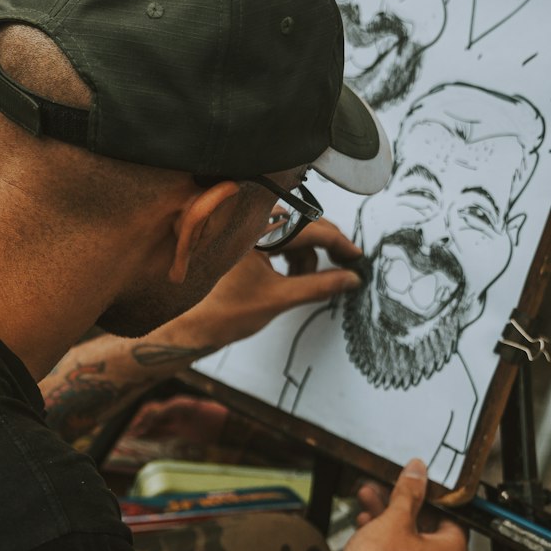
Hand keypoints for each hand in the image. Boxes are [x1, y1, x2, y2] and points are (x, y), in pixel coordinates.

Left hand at [167, 218, 363, 351]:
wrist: (195, 326)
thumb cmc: (226, 312)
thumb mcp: (280, 298)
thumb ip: (319, 286)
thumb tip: (350, 279)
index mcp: (255, 231)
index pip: (308, 228)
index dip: (337, 243)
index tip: (356, 257)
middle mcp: (248, 224)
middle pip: (301, 225)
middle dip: (322, 249)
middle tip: (343, 268)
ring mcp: (244, 231)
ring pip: (291, 233)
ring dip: (305, 256)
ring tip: (303, 282)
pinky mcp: (242, 241)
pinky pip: (277, 239)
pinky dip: (290, 256)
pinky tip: (291, 276)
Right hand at [341, 460, 469, 550]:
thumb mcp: (394, 518)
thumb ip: (409, 492)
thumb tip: (418, 471)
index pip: (451, 518)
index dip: (428, 498)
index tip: (413, 487)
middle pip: (425, 531)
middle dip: (399, 508)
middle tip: (383, 492)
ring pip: (409, 546)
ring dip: (388, 524)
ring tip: (366, 505)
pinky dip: (386, 545)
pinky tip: (365, 528)